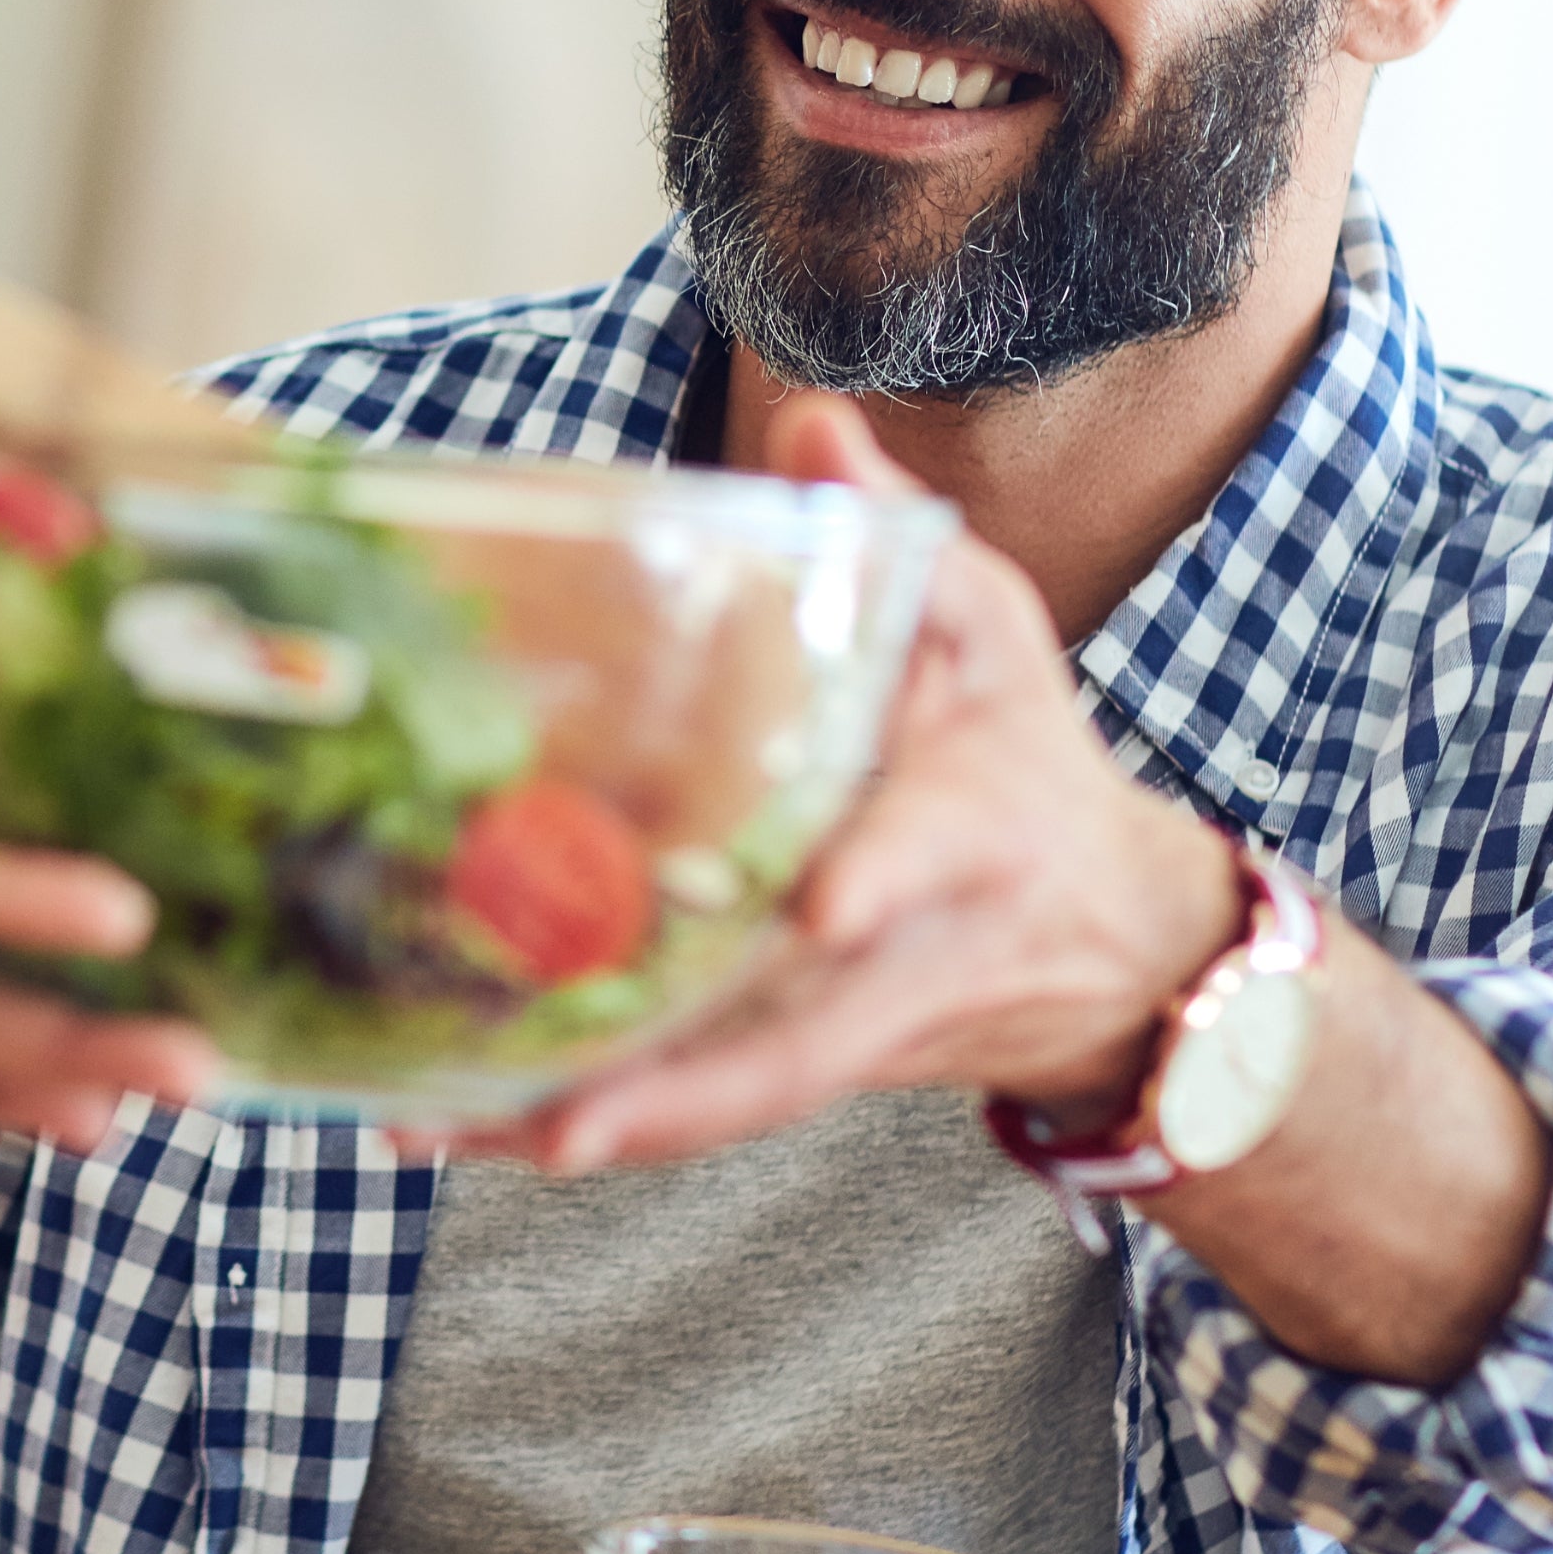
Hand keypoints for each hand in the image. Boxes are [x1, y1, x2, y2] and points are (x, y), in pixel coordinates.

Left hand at [463, 395, 1239, 1174]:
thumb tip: (812, 420)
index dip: (885, 872)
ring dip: (594, 1123)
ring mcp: (852, 1023)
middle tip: (565, 1123)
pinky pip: (692, 1106)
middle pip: (799, 1036)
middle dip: (683, 1086)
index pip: (930, 848)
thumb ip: (895, 534)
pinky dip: (582, 1124)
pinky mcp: (802, 1059)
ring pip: (728, 1095)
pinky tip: (458, 1126)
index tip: (830, 900)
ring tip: (446, 1132)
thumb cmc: (1022, 758)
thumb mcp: (989, 629)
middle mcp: (907, 949)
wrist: (1106, 938)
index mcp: (973, 828)